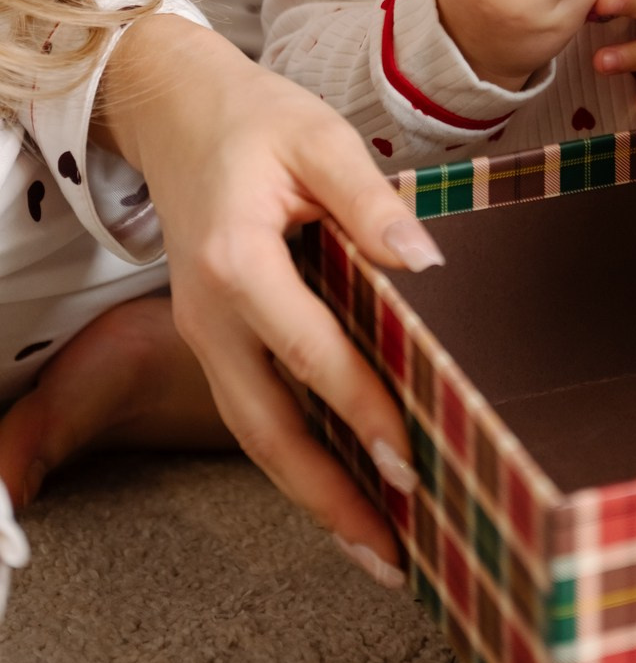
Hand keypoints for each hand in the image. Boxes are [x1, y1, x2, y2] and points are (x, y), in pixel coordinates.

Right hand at [96, 15, 442, 569]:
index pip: (308, 351)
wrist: (178, 110)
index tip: (409, 458)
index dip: (361, 406)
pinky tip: (342, 489)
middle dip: (328, 497)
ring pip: (255, 433)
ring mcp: (204, 332)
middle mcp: (210, 313)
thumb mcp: (319, 138)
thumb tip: (429, 264)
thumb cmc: (255, 119)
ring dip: (312, 495)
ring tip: (376, 548)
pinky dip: (295, 458)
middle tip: (393, 552)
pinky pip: (253, 411)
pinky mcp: (214, 338)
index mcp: (237, 261)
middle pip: (266, 427)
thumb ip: (371, 202)